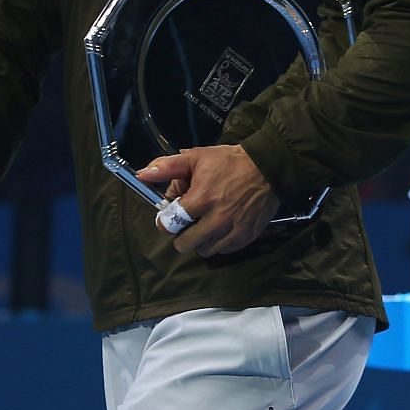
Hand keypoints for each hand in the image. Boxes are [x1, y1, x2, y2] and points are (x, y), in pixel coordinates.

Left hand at [139, 145, 279, 257]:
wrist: (268, 167)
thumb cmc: (230, 162)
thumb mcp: (197, 158)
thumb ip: (167, 167)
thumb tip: (142, 174)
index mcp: (201, 199)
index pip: (170, 224)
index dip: (165, 221)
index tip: (169, 216)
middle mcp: (216, 220)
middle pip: (184, 244)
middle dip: (181, 234)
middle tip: (188, 221)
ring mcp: (232, 231)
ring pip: (203, 250)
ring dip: (200, 241)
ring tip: (205, 225)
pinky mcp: (245, 237)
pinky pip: (223, 251)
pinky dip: (218, 243)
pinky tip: (220, 228)